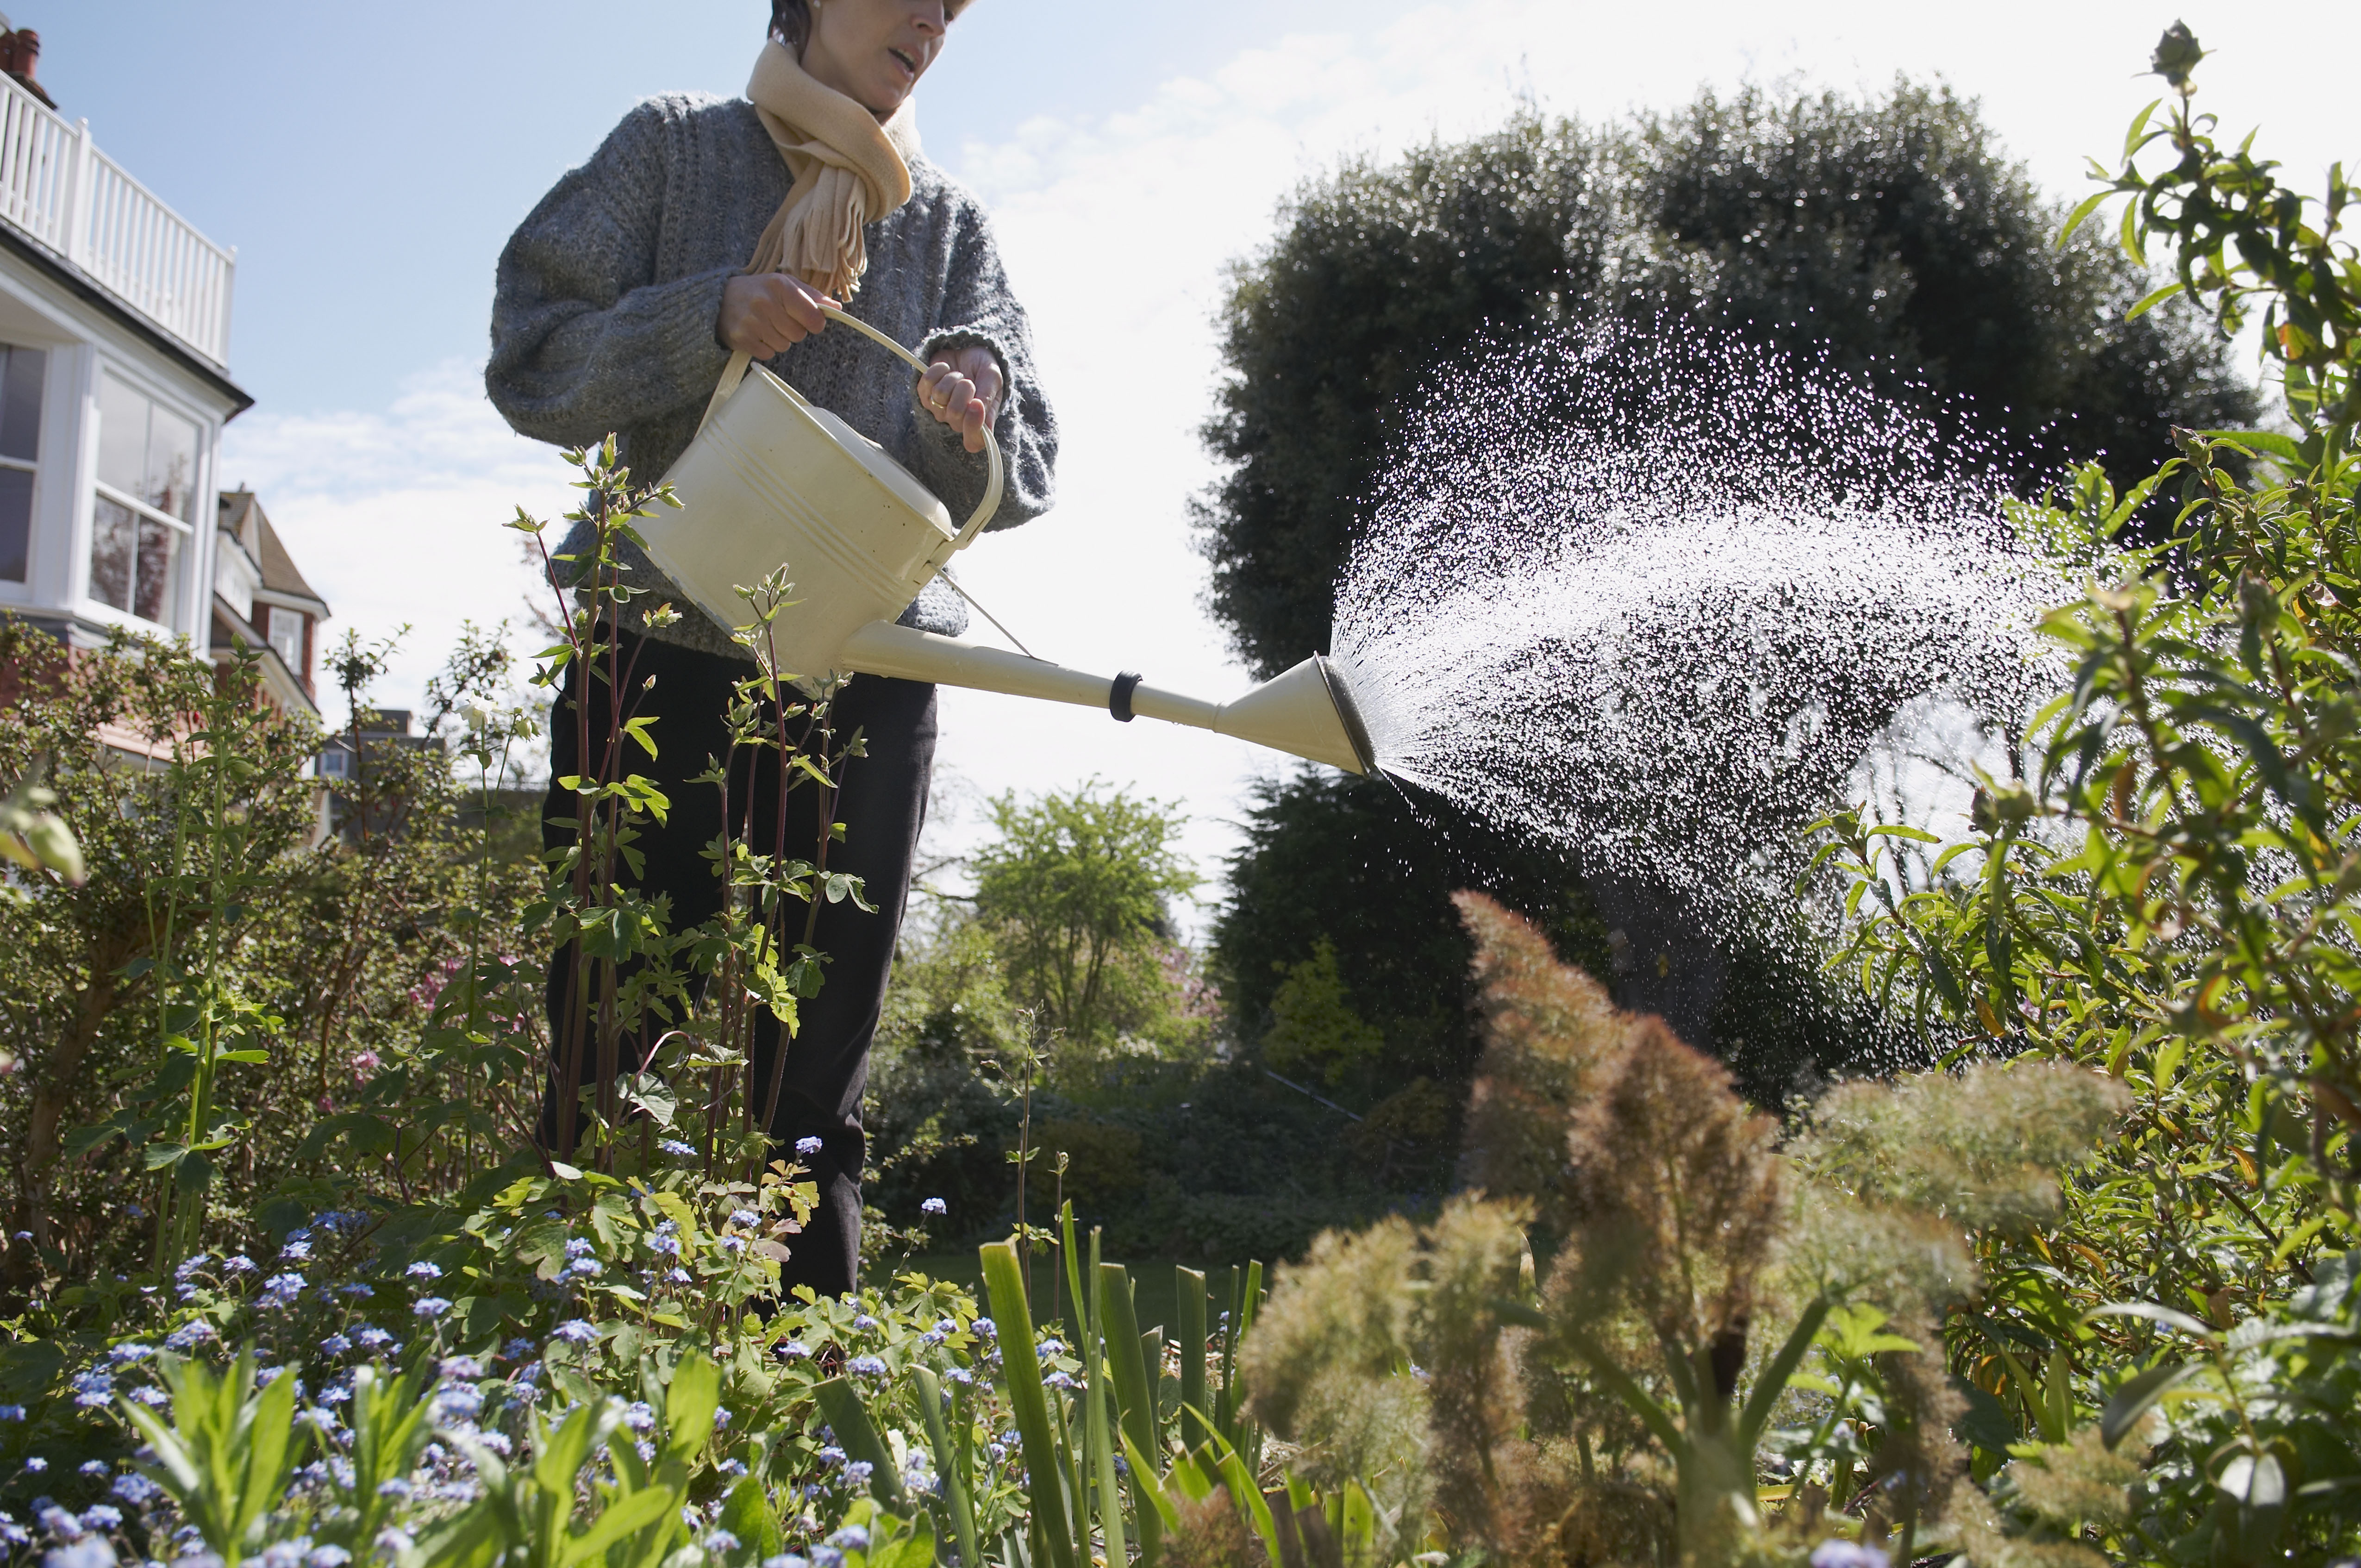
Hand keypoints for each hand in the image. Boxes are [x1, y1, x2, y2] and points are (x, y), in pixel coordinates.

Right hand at [717, 272, 837, 356]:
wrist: (720, 299)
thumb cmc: (759, 291)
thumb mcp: (784, 284)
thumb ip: (811, 296)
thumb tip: (836, 307)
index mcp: (780, 286)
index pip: (813, 316)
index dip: (814, 322)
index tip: (808, 320)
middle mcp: (765, 302)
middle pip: (798, 334)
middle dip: (793, 330)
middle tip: (779, 319)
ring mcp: (752, 322)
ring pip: (784, 346)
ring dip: (779, 339)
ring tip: (766, 325)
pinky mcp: (741, 338)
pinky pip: (768, 354)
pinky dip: (765, 347)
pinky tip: (756, 334)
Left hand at [918, 346, 1003, 453]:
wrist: (967, 351)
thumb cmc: (982, 368)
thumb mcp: (992, 379)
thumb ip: (988, 398)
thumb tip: (984, 420)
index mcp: (979, 422)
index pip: (973, 441)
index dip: (973, 427)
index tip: (977, 403)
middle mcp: (957, 421)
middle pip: (955, 413)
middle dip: (965, 389)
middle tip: (969, 382)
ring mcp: (939, 409)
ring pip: (940, 395)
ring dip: (952, 378)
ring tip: (958, 375)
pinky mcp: (925, 394)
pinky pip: (927, 383)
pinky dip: (938, 370)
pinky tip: (946, 369)